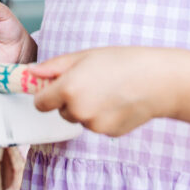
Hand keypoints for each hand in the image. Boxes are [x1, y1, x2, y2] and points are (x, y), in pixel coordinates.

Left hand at [31, 47, 177, 136]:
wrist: (158, 80)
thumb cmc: (122, 61)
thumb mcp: (84, 56)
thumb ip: (54, 66)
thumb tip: (32, 73)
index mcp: (68, 89)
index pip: (40, 103)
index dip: (47, 94)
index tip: (56, 87)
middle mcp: (78, 110)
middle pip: (61, 111)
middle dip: (70, 100)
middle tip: (92, 82)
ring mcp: (94, 125)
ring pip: (80, 118)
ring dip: (87, 108)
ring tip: (109, 90)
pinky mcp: (109, 134)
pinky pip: (97, 125)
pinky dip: (104, 116)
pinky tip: (119, 102)